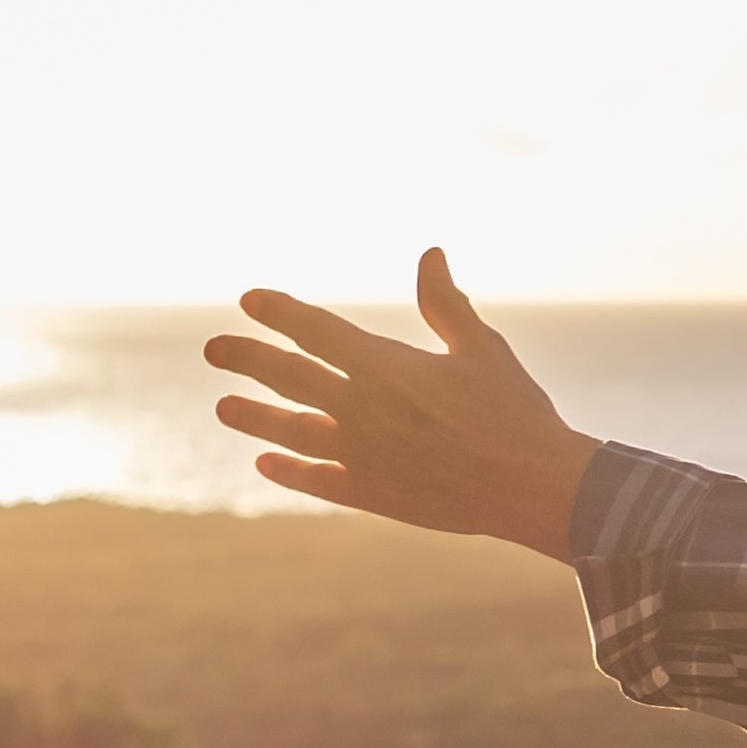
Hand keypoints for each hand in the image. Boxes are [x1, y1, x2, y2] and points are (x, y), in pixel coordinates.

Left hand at [204, 250, 596, 559]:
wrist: (532, 486)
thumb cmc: (515, 411)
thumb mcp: (483, 349)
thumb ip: (445, 304)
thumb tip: (430, 254)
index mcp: (386, 366)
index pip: (315, 330)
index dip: (279, 312)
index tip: (251, 300)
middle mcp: (361, 408)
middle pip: (288, 376)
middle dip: (247, 358)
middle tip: (213, 348)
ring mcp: (361, 454)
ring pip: (290, 430)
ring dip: (253, 417)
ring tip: (224, 408)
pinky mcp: (372, 493)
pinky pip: (317, 479)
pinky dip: (289, 470)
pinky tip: (267, 463)